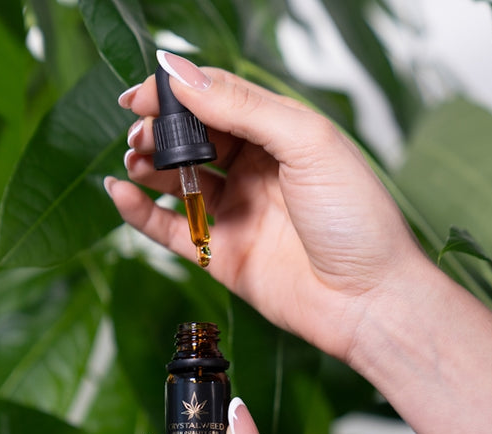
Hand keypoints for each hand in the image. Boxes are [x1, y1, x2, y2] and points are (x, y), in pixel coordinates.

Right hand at [105, 51, 428, 361]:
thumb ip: (243, 107)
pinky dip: (140, 210)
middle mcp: (257, 170)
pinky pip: (169, 229)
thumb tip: (183, 74)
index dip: (177, 91)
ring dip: (148, 164)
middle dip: (160, 128)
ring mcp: (238, 213)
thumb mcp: (307, 144)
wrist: (370, 300)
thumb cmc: (358, 221)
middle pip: (193, 137)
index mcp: (282, 134)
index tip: (141, 93)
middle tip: (139, 131)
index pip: (218, 98)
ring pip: (177, 179)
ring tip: (134, 157)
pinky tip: (121, 191)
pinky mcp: (222, 256)